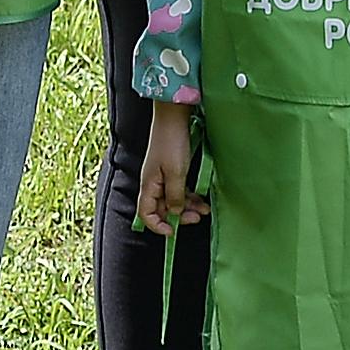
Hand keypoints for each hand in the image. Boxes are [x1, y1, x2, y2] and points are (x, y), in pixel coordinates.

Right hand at [137, 101, 207, 235]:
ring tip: (204, 209)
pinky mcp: (171, 169)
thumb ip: (175, 196)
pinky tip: (201, 198)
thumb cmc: (171, 142)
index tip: (173, 231)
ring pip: (173, 200)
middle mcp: (153, 183)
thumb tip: (175, 212)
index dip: (157, 226)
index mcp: (149, 185)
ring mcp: (162, 176)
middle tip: (196, 218)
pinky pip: (179, 189)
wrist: (173, 117)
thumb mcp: (176, 173)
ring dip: (188, 207)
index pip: (145, 213)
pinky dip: (189, 196)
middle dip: (179, 217)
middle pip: (162, 209)